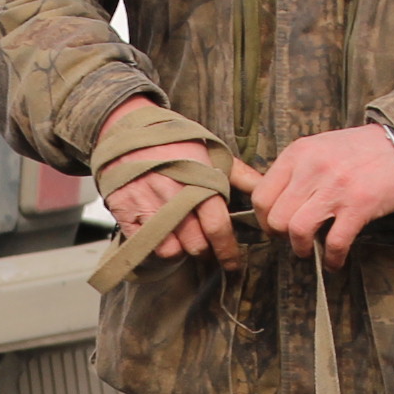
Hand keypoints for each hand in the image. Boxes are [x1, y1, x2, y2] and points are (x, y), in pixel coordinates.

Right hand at [99, 97, 239, 266]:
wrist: (128, 131)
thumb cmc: (174, 142)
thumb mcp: (210, 151)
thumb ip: (240, 175)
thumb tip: (266, 190)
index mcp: (199, 184)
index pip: (217, 228)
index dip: (227, 251)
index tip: (233, 263)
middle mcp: (174, 198)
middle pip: (196, 245)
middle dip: (204, 248)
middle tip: (204, 242)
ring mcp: (148, 208)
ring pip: (172, 250)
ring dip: (180, 248)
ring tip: (182, 235)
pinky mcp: (127, 214)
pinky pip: (147, 246)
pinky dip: (157, 245)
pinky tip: (162, 233)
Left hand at [248, 123, 393, 266]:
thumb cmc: (358, 151)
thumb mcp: (318, 148)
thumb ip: (294, 171)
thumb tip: (273, 205)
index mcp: (298, 153)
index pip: (261, 196)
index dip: (264, 219)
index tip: (275, 227)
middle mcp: (312, 168)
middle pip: (276, 218)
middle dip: (281, 237)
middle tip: (293, 239)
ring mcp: (335, 187)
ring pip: (297, 231)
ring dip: (301, 249)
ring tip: (310, 250)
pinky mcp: (359, 205)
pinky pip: (335, 243)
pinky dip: (332, 259)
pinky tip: (335, 261)